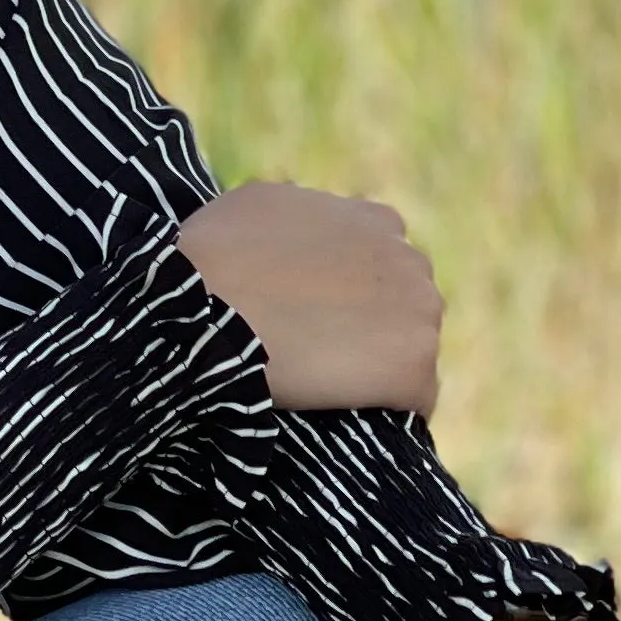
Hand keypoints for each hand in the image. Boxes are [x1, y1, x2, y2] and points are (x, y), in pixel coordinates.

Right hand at [175, 180, 443, 414]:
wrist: (202, 308)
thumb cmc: (214, 258)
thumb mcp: (257, 206)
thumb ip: (302, 217)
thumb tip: (296, 240)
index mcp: (376, 222)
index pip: (385, 264)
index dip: (351, 293)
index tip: (318, 315)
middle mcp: (408, 260)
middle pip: (406, 307)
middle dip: (372, 328)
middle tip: (318, 353)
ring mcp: (418, 313)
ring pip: (411, 352)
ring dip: (380, 369)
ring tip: (330, 388)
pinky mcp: (413, 368)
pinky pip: (413, 400)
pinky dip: (387, 410)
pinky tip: (347, 414)